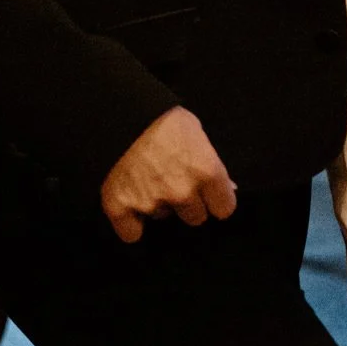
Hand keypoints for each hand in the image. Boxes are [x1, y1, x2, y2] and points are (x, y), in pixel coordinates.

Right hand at [99, 106, 236, 239]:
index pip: (224, 208)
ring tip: (148, 180)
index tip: (209, 195)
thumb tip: (227, 187)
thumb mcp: (196, 132)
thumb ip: (210, 164)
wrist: (118, 111)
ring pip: (163, 218)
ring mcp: (151, 202)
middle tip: (174, 182)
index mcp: (206, 171)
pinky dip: (130, 224)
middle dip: (188, 204)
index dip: (216, 200)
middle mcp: (182, 192)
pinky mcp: (121, 208)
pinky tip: (130, 207)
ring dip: (159, 205)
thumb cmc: (163, 118)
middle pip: (195, 217)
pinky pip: (131, 234)